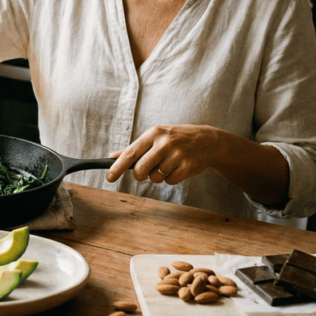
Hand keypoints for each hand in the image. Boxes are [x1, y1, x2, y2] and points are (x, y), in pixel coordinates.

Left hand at [105, 125, 221, 184]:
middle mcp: (164, 143)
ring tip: (168, 163)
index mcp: (153, 133)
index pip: (131, 153)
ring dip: (159, 175)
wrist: (206, 140)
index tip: (109, 178)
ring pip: (156, 177)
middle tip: (145, 172)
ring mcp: (177, 154)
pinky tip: (178, 167)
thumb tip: (112, 156)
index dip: (117, 167)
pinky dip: (171, 178)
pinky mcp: (188, 166)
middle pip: (141, 170)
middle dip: (140, 175)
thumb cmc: (175, 139)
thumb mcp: (155, 137)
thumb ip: (135, 148)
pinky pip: (170, 181)